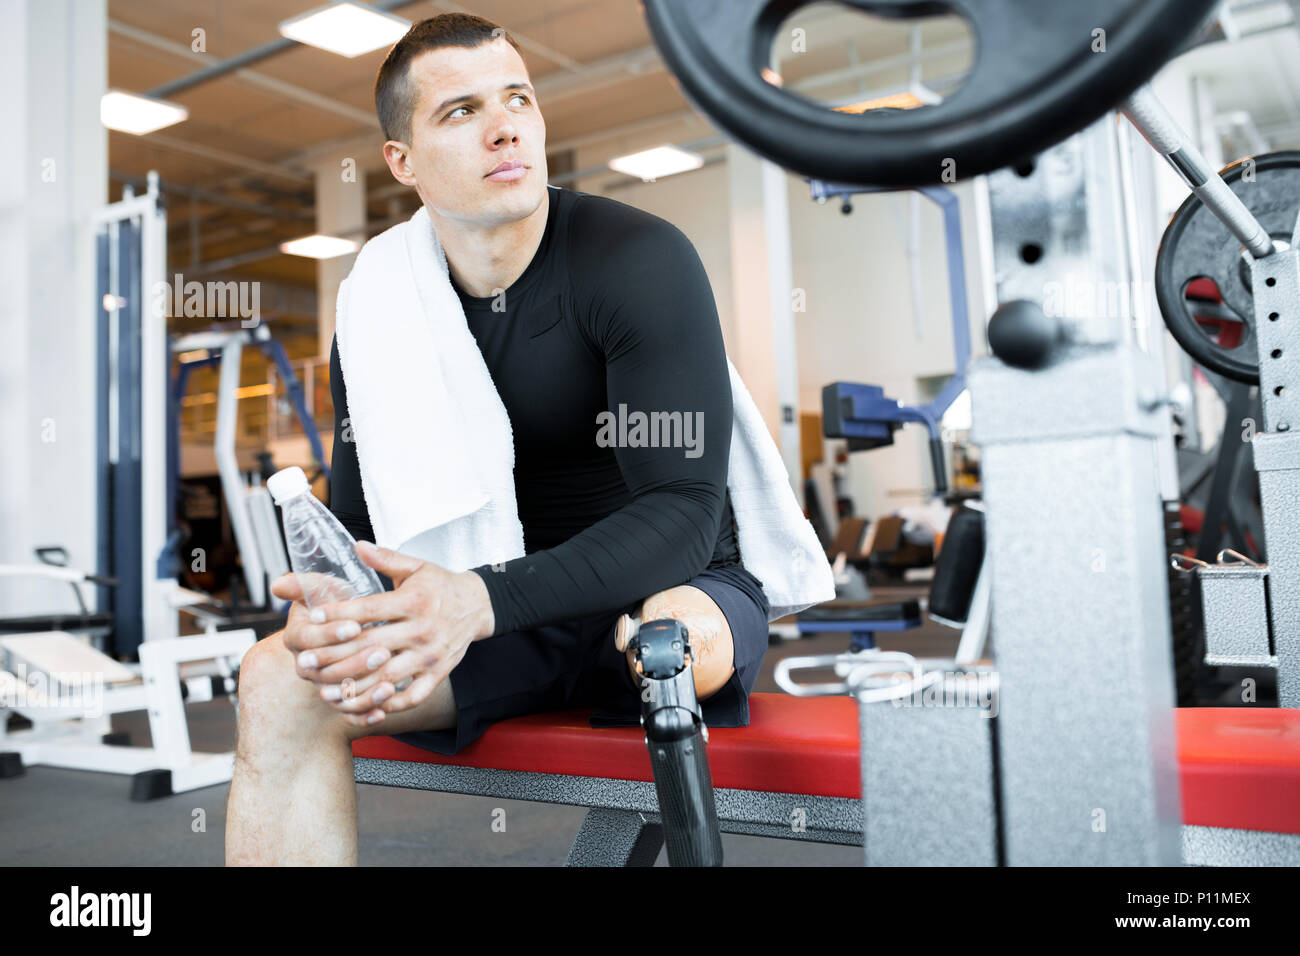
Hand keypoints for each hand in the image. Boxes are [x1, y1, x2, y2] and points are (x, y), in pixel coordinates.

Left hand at [271, 542, 494, 727]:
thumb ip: (386, 558)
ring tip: (325, 692)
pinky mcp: (438, 674)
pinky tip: (364, 706)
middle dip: (334, 655)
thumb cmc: (440, 585)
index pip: (370, 609)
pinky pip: (411, 696)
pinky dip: (387, 704)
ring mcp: (430, 656)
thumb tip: (356, 545)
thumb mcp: (416, 566)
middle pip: (371, 646)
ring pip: (387, 676)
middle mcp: (422, 630)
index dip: (339, 614)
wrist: (479, 605)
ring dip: (354, 687)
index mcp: (414, 601)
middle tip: (305, 661)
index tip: (312, 618)